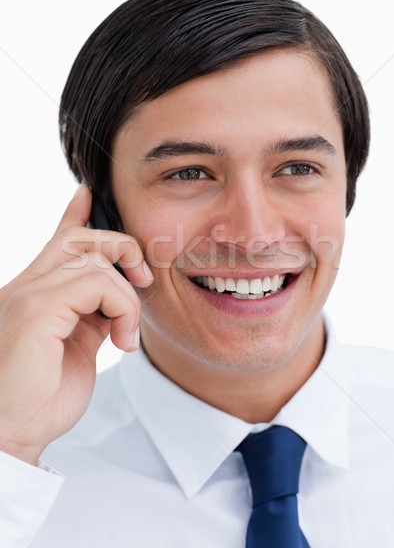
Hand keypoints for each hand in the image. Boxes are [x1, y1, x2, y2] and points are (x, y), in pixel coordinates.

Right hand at [0, 185, 152, 464]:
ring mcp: (26, 293)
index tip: (86, 196)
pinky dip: (121, 308)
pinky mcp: (36, 308)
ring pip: (96, 262)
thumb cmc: (42, 397)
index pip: (56, 242)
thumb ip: (92, 314)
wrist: (12, 435)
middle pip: (78, 239)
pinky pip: (96, 283)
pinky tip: (120, 340)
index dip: (73, 216)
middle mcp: (25, 286)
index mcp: (33, 293)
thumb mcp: (76, 347)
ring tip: (126, 334)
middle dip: (120, 247)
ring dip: (127, 298)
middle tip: (143, 277)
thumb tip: (115, 295)